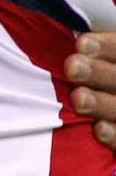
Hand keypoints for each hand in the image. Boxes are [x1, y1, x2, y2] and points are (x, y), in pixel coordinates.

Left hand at [66, 32, 115, 148]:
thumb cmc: (88, 83)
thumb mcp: (91, 62)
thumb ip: (85, 52)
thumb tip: (65, 40)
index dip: (108, 46)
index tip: (81, 43)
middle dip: (98, 73)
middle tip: (72, 67)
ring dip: (102, 104)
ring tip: (78, 97)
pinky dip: (114, 135)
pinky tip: (98, 129)